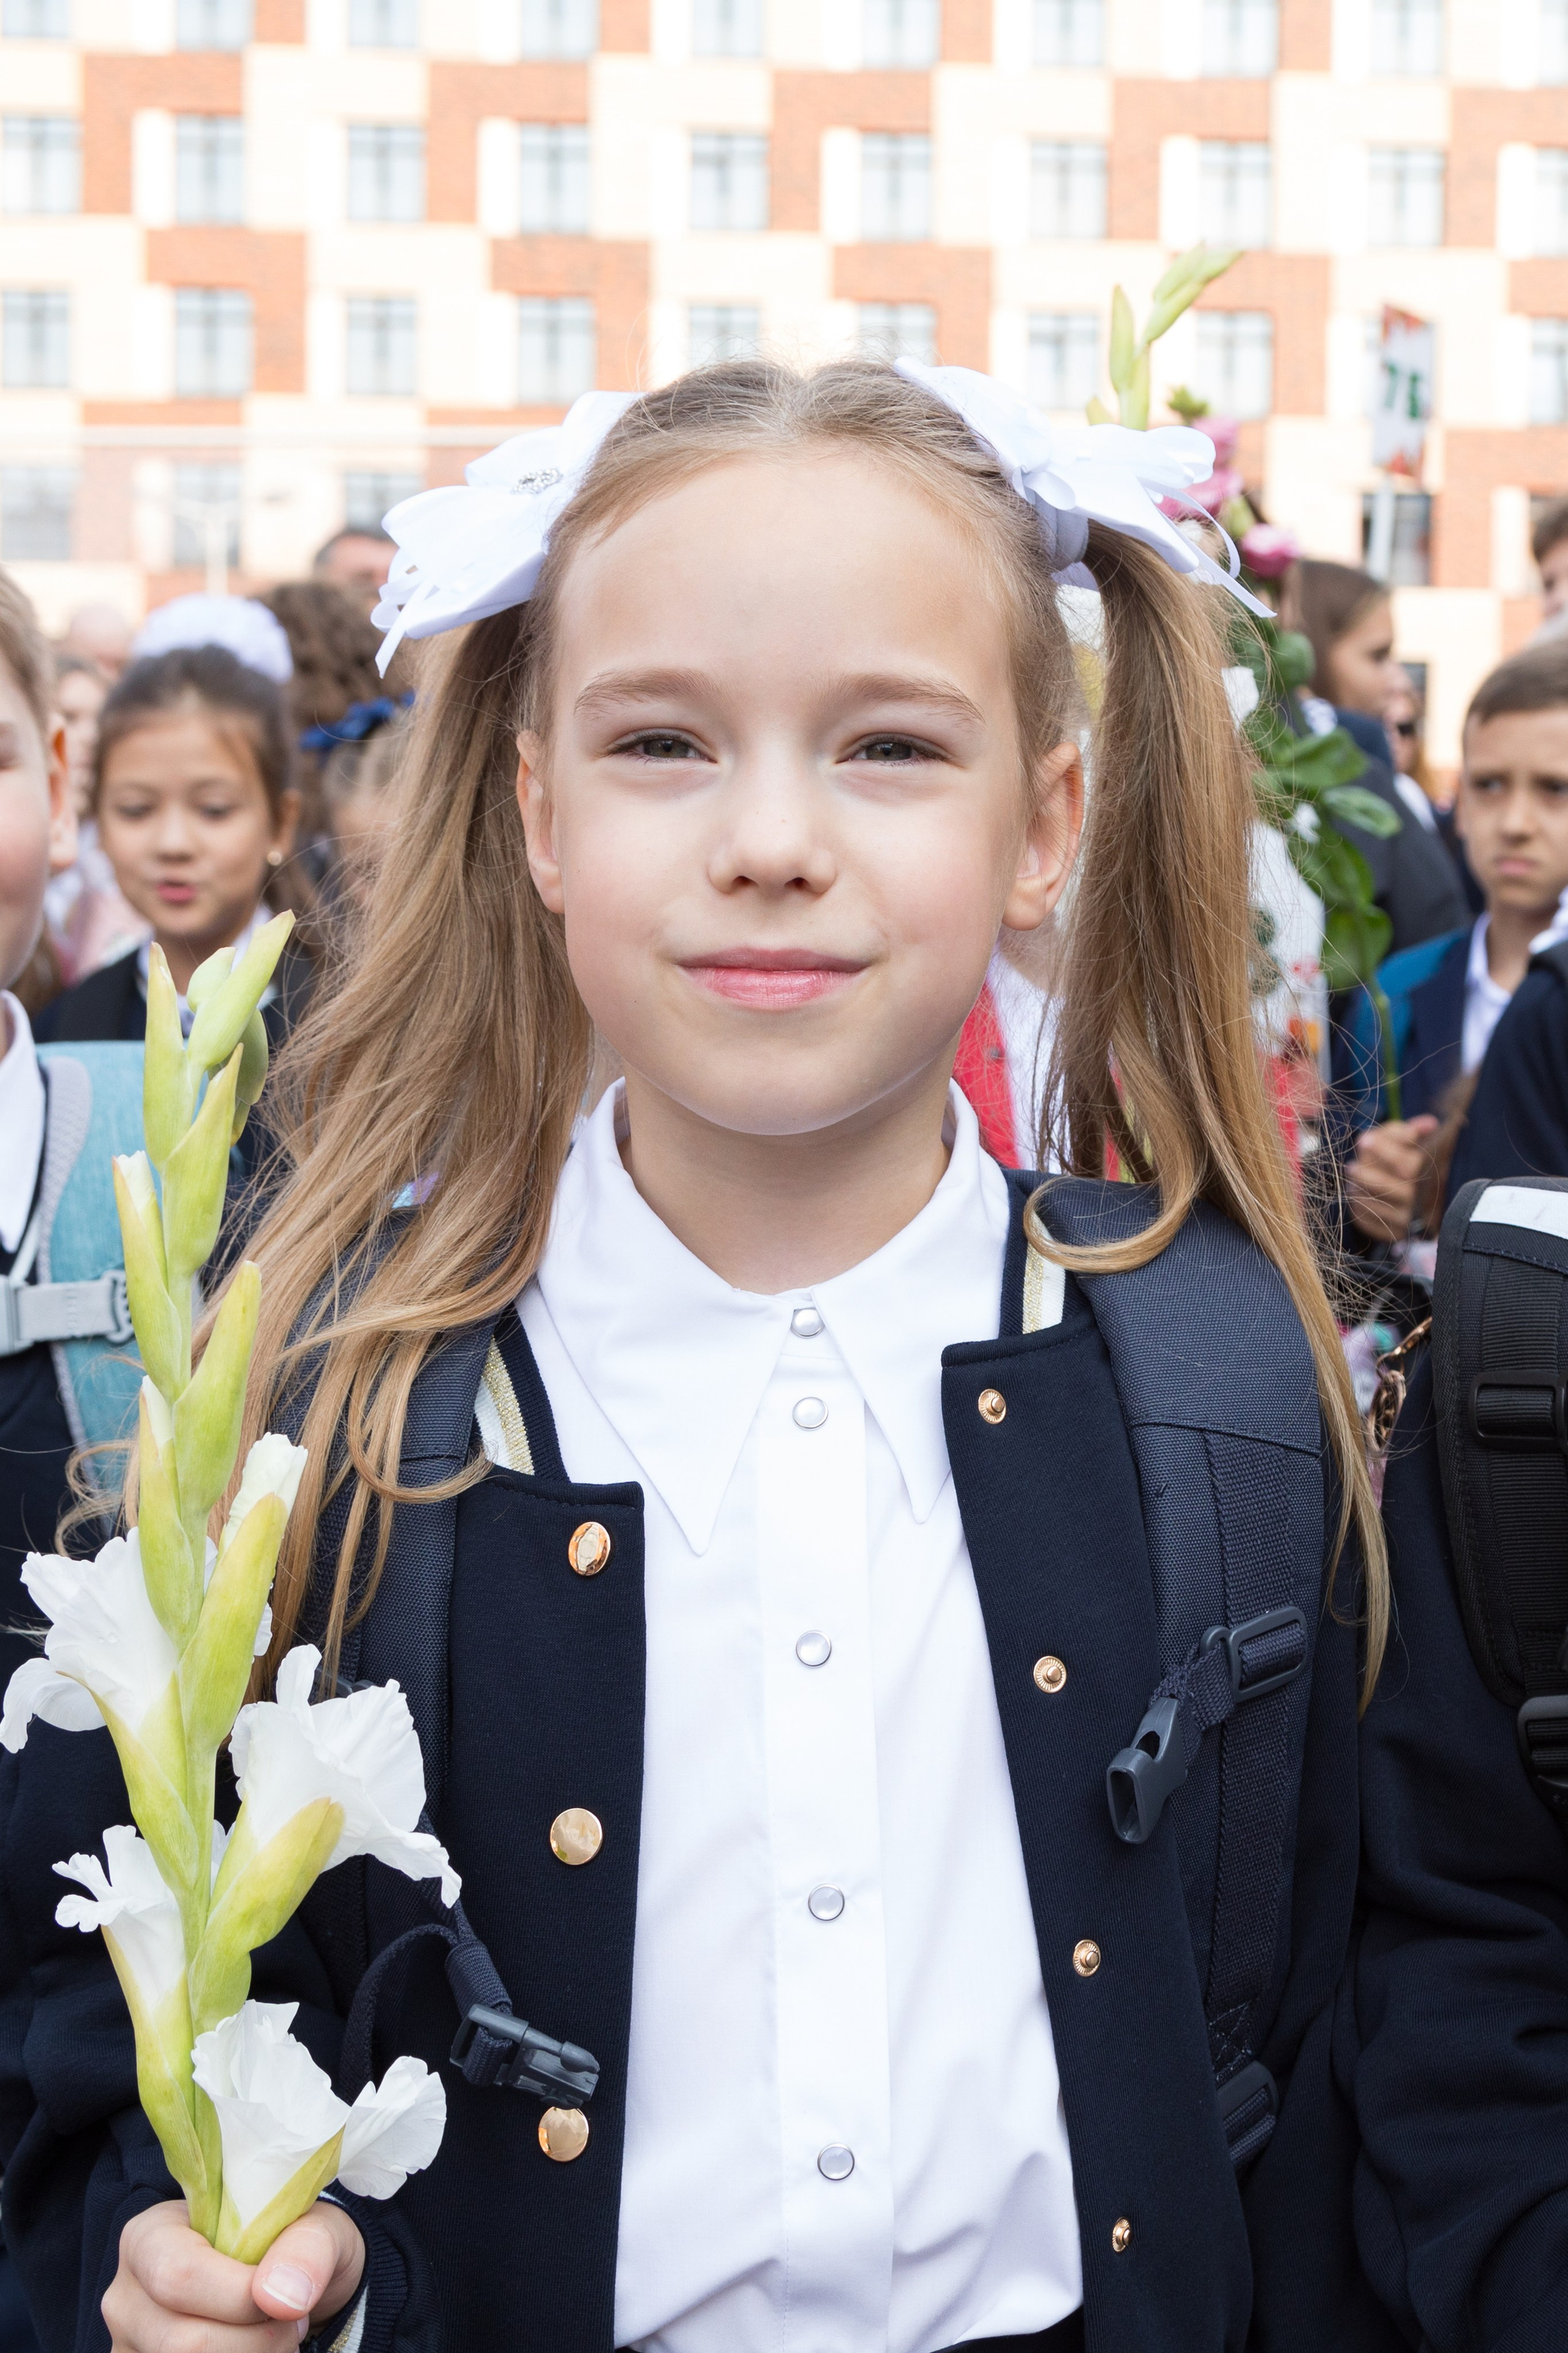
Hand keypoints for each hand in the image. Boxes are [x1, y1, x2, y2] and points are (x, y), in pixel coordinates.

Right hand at [105, 2198, 364, 2350]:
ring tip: (276, 2337)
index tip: (288, 2299)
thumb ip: (307, 2249)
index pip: (180, 2276)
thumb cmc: (292, 2246)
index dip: (241, 2298)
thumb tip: (283, 2297)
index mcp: (150, 2236)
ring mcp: (131, 2344)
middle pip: (185, 2341)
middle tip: (291, 2323)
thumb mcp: (314, 2227)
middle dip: (257, 2340)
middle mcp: (127, 2295)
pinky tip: (256, 2352)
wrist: (288, 2285)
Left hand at [1347, 1115, 1438, 1241]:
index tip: (1363, 1139)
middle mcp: (1419, 1202)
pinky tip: (1357, 1198)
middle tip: (1351, 1167)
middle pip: (1389, 1187)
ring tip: (1353, 1180)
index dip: (1386, 1150)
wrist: (1421, 1206)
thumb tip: (1429, 1122)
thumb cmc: (1411, 1166)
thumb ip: (1410, 1133)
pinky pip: (1367, 1222)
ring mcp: (1406, 1221)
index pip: (1407, 1164)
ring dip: (1359, 1190)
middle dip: (1366, 1174)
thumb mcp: (1412, 1146)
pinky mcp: (1392, 1235)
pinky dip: (1358, 1208)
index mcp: (1430, 1176)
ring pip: (1375, 1205)